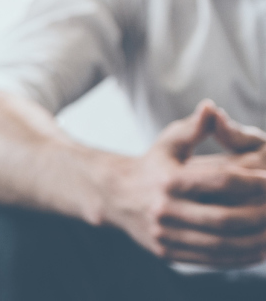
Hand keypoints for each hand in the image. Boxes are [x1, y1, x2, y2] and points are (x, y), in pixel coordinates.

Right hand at [105, 100, 265, 266]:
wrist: (115, 196)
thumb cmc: (153, 164)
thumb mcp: (169, 142)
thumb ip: (194, 127)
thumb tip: (210, 107)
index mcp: (168, 180)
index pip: (219, 182)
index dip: (252, 183)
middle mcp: (163, 209)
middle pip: (223, 218)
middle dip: (260, 216)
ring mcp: (165, 235)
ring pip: (220, 244)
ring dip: (255, 242)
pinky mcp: (167, 253)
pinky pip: (211, 260)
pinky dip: (240, 258)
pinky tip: (260, 251)